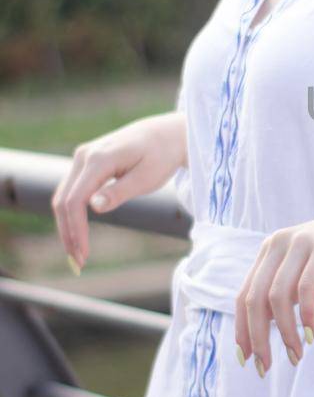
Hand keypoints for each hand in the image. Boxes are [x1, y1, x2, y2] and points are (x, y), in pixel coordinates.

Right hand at [52, 111, 187, 272]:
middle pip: (63, 200)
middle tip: (78, 263)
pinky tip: (79, 233)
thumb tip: (93, 207)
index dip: (76, 230)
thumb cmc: (161, 156)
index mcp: (99, 158)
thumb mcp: (147, 177)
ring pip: (64, 196)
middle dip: (68, 233)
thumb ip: (119, 192)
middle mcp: (84, 155)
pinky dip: (73, 213)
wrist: (166, 134)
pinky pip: (73, 191)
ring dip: (67, 225)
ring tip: (78, 253)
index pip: (76, 200)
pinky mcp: (87, 163)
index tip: (84, 255)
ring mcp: (83, 157)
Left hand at [233, 200, 313, 375]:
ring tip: (296, 355)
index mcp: (271, 250)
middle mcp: (279, 242)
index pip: (245, 295)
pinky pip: (307, 286)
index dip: (242, 330)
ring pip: (277, 296)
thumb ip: (287, 293)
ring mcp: (301, 241)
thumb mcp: (312, 276)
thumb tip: (262, 326)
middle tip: (265, 368)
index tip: (246, 360)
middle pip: (255, 299)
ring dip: (285, 332)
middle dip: (258, 338)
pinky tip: (312, 334)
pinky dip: (307, 315)